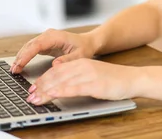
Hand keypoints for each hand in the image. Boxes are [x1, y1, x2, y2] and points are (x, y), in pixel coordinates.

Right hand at [10, 29, 96, 73]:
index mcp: (56, 36)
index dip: (27, 55)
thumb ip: (67, 60)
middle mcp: (49, 35)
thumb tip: (55, 65)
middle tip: (13, 70)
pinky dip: (25, 56)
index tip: (20, 64)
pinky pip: (32, 49)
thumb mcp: (79, 56)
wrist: (88, 42)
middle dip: (21, 57)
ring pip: (29, 46)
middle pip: (30, 45)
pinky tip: (20, 64)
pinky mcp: (45, 43)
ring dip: (21, 57)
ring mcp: (46, 38)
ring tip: (14, 69)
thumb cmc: (84, 48)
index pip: (37, 45)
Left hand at [26, 59, 141, 104]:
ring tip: (35, 99)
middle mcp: (82, 66)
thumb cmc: (114, 79)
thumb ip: (78, 77)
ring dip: (45, 91)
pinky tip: (51, 95)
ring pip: (61, 81)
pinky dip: (59, 91)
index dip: (42, 79)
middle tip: (28, 95)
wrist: (132, 78)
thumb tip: (61, 84)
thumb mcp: (93, 74)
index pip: (56, 70)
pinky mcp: (94, 84)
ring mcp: (88, 75)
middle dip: (40, 86)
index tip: (32, 88)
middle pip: (55, 75)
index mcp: (81, 62)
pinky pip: (73, 88)